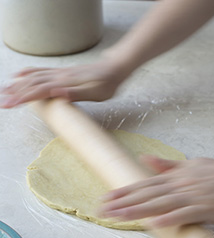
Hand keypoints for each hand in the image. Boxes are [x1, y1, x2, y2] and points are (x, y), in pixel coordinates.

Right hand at [0, 57, 128, 107]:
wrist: (115, 68)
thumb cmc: (107, 83)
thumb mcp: (96, 93)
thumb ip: (76, 93)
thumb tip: (57, 93)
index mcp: (65, 82)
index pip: (39, 91)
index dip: (23, 98)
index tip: (10, 104)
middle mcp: (59, 76)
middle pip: (32, 84)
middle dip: (15, 93)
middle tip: (2, 102)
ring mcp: (60, 72)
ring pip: (34, 77)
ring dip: (18, 84)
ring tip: (5, 89)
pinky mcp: (62, 72)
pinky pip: (41, 71)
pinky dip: (28, 73)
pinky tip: (20, 75)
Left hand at [99, 156, 213, 226]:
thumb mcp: (189, 165)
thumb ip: (165, 165)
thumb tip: (144, 158)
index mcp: (174, 177)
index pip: (143, 184)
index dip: (123, 192)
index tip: (106, 197)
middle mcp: (179, 185)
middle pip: (146, 195)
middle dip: (123, 203)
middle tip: (103, 210)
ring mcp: (192, 196)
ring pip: (160, 204)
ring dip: (138, 211)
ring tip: (118, 216)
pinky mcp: (206, 208)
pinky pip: (186, 214)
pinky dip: (170, 218)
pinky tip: (155, 224)